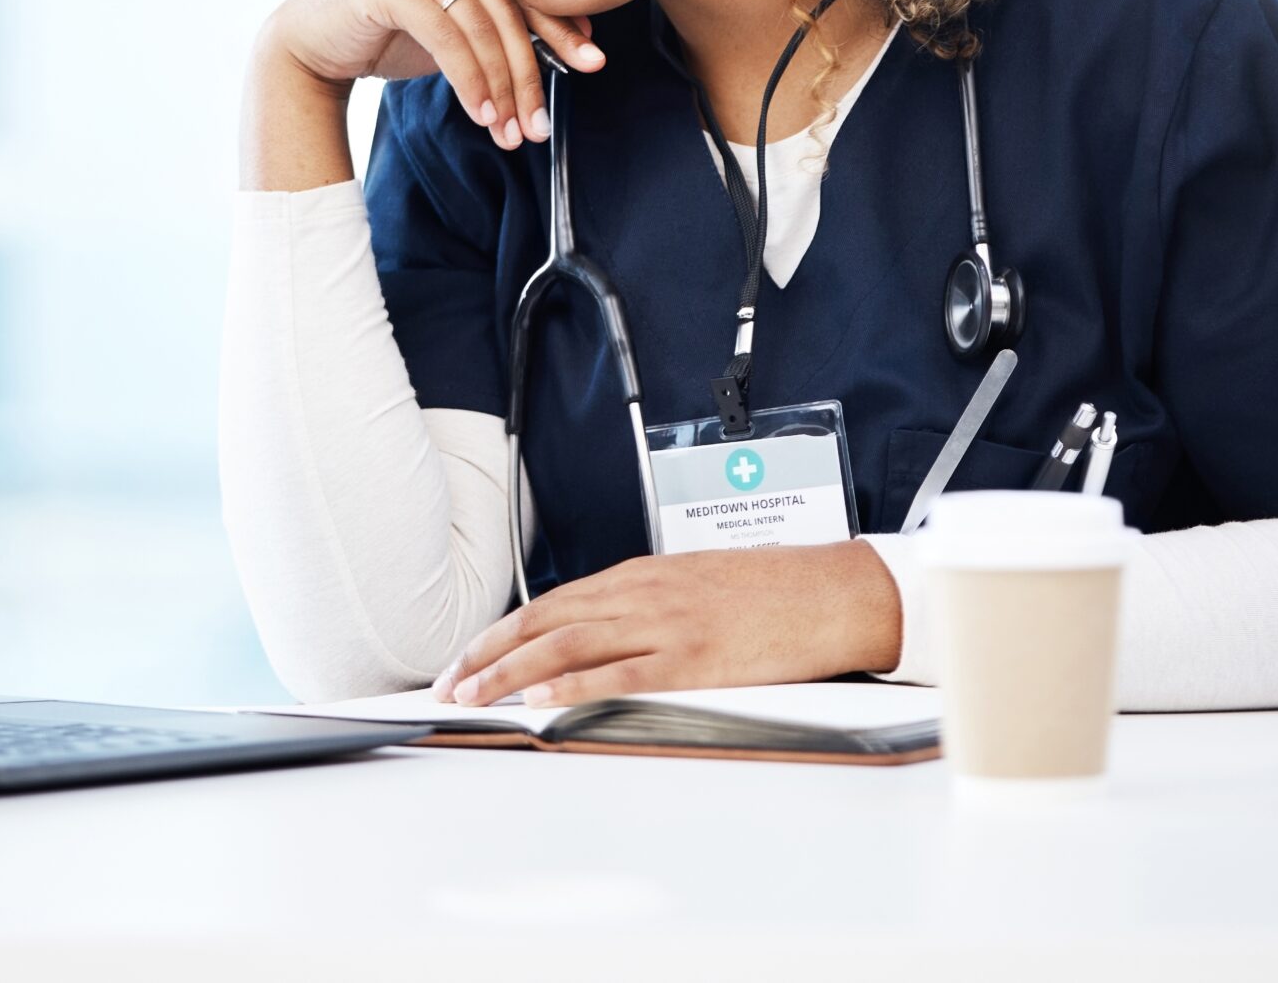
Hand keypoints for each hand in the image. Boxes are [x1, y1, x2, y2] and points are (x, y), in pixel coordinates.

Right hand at [260, 0, 601, 150]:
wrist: (311, 43)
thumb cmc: (389, 33)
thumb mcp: (457, 26)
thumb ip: (503, 22)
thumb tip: (577, 40)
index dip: (561, 26)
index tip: (591, 64)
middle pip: (507, 9)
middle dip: (530, 74)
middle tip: (540, 124)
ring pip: (481, 28)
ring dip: (502, 88)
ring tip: (512, 132)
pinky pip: (448, 38)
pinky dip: (471, 82)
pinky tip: (482, 114)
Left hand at [429, 542, 902, 707]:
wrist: (830, 591)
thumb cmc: (770, 591)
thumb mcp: (693, 584)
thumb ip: (644, 605)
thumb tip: (598, 636)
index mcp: (639, 575)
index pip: (550, 604)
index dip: (500, 634)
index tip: (465, 659)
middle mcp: (641, 594)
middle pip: (545, 623)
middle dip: (487, 656)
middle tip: (448, 684)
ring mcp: (665, 625)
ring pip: (568, 647)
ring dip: (511, 674)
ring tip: (473, 696)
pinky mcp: (692, 659)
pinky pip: (620, 675)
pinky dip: (574, 689)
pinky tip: (541, 703)